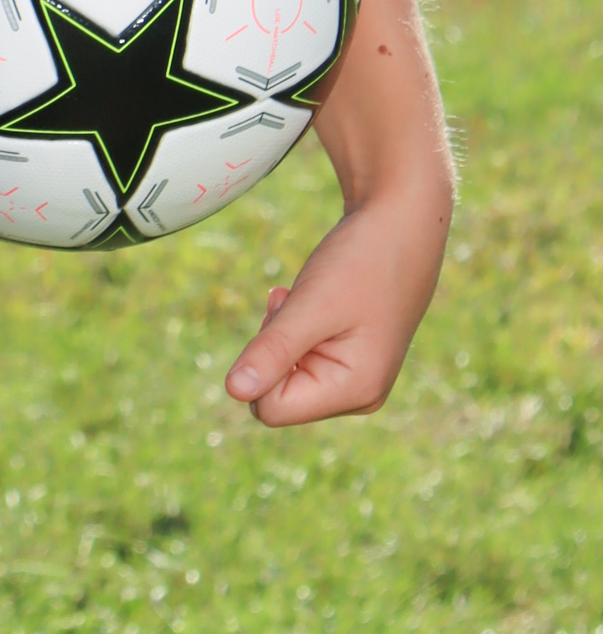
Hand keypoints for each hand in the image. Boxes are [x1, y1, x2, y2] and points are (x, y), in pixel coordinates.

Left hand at [224, 188, 443, 425]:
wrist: (401, 225)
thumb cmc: (359, 262)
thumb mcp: (310, 306)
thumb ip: (273, 350)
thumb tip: (234, 392)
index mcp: (355, 391)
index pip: (270, 408)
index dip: (261, 363)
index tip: (283, 316)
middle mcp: (359, 396)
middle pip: (277, 394)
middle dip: (273, 346)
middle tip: (293, 302)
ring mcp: (357, 379)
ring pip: (286, 375)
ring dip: (282, 333)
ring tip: (307, 298)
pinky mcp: (351, 360)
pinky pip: (301, 358)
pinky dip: (295, 328)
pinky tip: (311, 301)